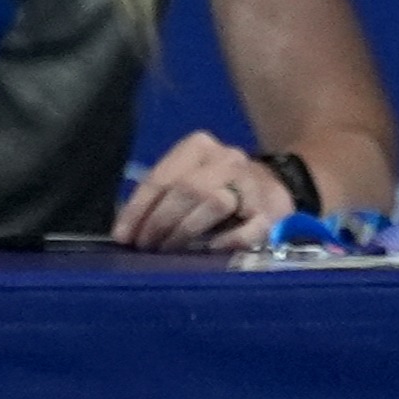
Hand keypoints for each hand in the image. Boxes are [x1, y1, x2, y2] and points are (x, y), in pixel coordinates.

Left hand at [112, 129, 293, 253]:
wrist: (277, 186)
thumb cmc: (218, 187)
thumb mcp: (189, 179)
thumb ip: (161, 197)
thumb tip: (125, 229)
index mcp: (199, 147)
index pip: (162, 177)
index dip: (138, 209)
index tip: (122, 237)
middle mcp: (226, 159)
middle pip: (186, 188)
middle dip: (160, 221)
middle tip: (146, 247)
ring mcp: (251, 183)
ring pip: (214, 202)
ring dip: (185, 230)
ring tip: (169, 250)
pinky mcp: (271, 212)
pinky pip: (247, 228)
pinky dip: (227, 241)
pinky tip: (210, 252)